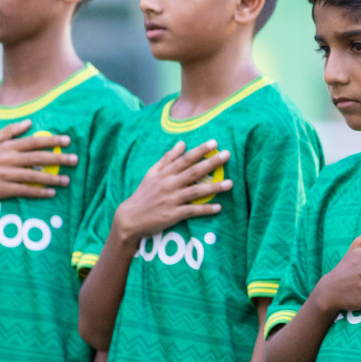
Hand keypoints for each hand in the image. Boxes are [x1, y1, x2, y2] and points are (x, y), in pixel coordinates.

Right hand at [0, 119, 75, 209]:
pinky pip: (24, 190)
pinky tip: (51, 193)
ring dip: (52, 178)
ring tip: (67, 180)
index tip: (67, 141)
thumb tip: (29, 121)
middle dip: (58, 158)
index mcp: (6, 147)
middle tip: (75, 160)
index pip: (33, 142)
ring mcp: (5, 175)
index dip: (51, 141)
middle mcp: (7, 160)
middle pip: (37, 158)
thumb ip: (10, 131)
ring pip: (33, 176)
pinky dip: (38, 192)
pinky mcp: (2, 189)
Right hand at [113, 141, 231, 243]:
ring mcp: (171, 200)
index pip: (185, 159)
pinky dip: (205, 209)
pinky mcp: (173, 215)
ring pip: (196, 192)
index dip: (200, 151)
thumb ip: (168, 158)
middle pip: (193, 172)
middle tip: (227, 155)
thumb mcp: (152, 173)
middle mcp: (169, 184)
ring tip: (230, 183)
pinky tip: (219, 207)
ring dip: (214, 187)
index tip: (214, 143)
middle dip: (211, 163)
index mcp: (165, 173)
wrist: (130, 218)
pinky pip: (192, 211)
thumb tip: (182, 143)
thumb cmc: (144, 194)